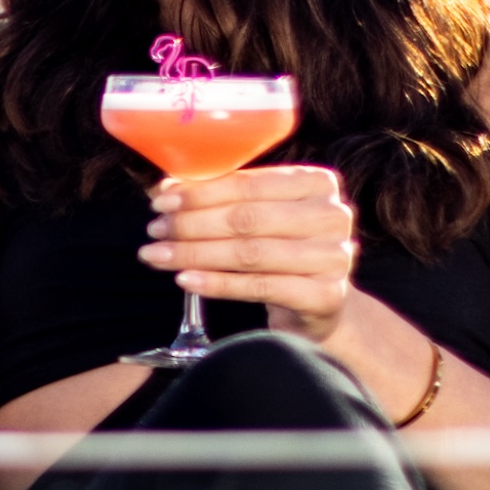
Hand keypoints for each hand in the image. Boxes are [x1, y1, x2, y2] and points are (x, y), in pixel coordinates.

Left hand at [145, 164, 356, 333]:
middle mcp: (333, 216)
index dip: (200, 192)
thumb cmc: (283, 249)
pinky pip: (260, 287)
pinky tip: (186, 280)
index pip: (249, 183)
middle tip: (155, 230)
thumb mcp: (262, 216)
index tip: (160, 200)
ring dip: (195, 254)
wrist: (322, 305)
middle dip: (192, 223)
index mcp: (318, 184)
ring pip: (249, 253)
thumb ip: (224, 198)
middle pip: (246, 218)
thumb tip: (166, 188)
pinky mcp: (326, 295)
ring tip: (158, 255)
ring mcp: (334, 257)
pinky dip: (217, 284)